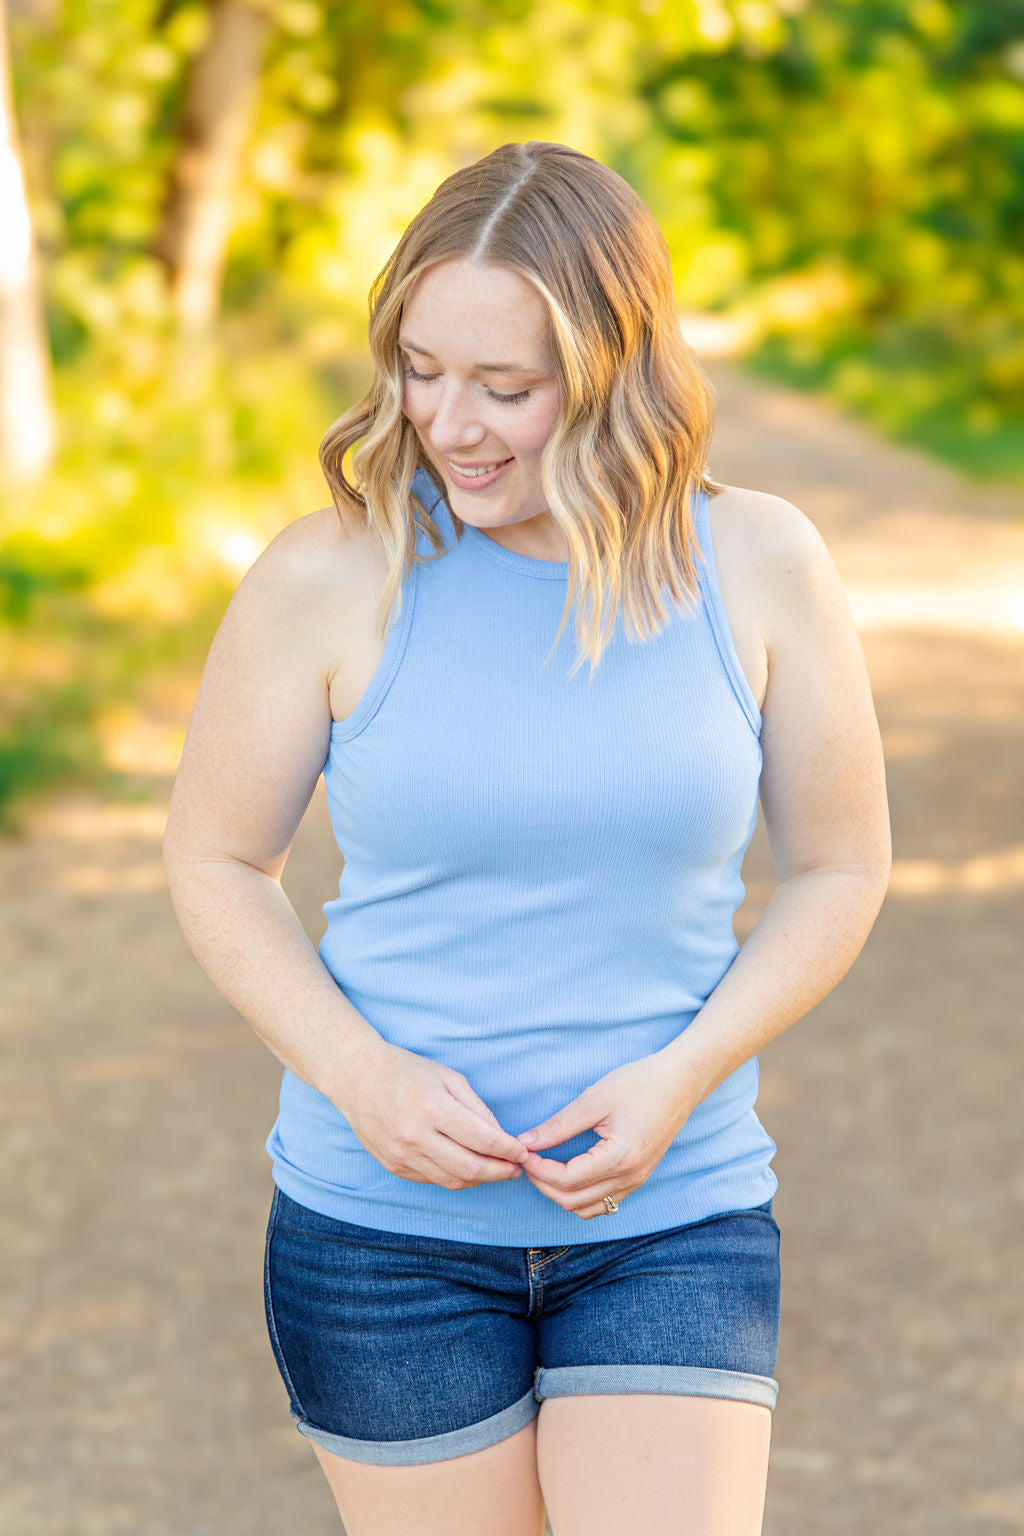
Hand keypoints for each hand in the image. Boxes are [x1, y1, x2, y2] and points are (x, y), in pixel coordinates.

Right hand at [333, 1042, 530, 1190]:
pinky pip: (432, 1180)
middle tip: (516, 1169)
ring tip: (495, 1170)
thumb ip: (477, 1109)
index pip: (484, 1140)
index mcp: (434, 1108)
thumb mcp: (449, 1078)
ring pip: (452, 1181)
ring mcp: (402, 1155)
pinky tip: (467, 1169)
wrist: (357, 1077)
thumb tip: (501, 1138)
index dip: (509, 1150)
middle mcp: (417, 1136)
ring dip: (480, 1179)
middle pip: (470, 1168)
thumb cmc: (407, 1071)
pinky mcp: (393, 1165)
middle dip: (500, 1172)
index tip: (523, 1152)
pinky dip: (454, 1178)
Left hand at [515, 1055, 696, 1220]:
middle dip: (544, 1184)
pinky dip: (580, 1196)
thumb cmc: (639, 1084)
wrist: (680, 1082)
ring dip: (560, 1194)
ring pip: (588, 1208)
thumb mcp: (594, 1100)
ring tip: (544, 1167)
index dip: (538, 1169)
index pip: (566, 1180)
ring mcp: (637, 1181)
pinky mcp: (639, 1178)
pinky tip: (568, 1174)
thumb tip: (527, 1142)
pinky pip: (604, 1203)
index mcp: (619, 1158)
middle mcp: (630, 1178)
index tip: (522, 1151)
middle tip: (528, 1160)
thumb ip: (559, 1125)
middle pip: (573, 1201)